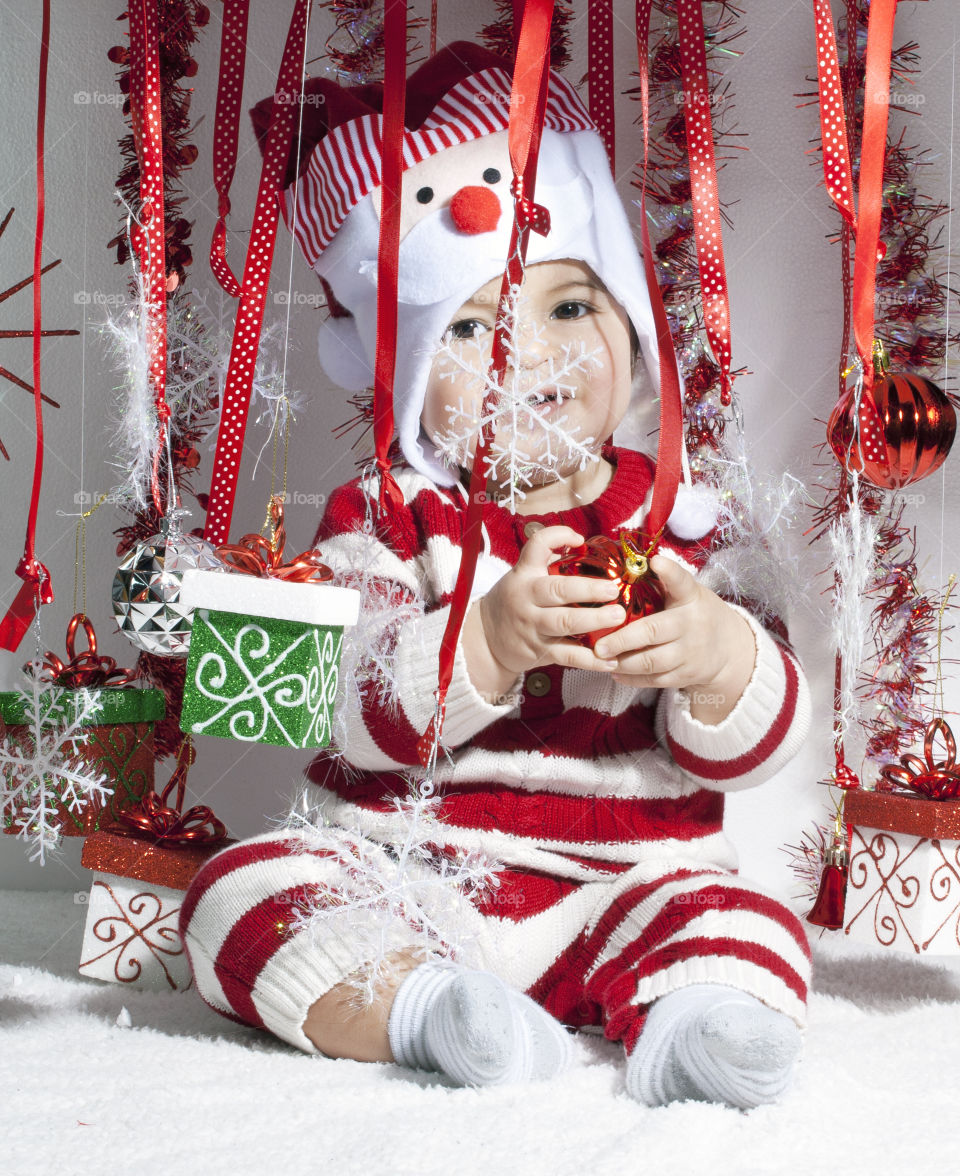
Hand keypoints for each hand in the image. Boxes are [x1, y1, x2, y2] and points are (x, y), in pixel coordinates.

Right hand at [462, 525, 625, 697]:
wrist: (486, 639)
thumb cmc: (514, 602)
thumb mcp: (522, 576)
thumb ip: (548, 561)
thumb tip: (583, 545)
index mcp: (524, 574)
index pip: (536, 547)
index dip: (558, 537)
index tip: (579, 539)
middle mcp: (527, 598)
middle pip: (557, 590)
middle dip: (588, 589)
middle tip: (613, 590)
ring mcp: (533, 626)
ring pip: (564, 623)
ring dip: (593, 620)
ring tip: (617, 617)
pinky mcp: (540, 651)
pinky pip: (567, 656)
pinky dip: (590, 660)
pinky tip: (609, 660)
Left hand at [591, 554, 755, 722]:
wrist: (730, 650)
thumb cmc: (695, 614)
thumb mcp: (688, 595)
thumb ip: (664, 586)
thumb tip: (624, 570)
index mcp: (691, 597)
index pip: (682, 582)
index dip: (669, 572)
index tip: (655, 561)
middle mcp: (691, 624)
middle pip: (653, 631)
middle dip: (623, 639)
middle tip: (599, 646)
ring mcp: (690, 652)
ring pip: (651, 661)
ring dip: (622, 662)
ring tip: (601, 659)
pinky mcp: (686, 675)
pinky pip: (655, 680)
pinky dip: (632, 678)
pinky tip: (614, 672)